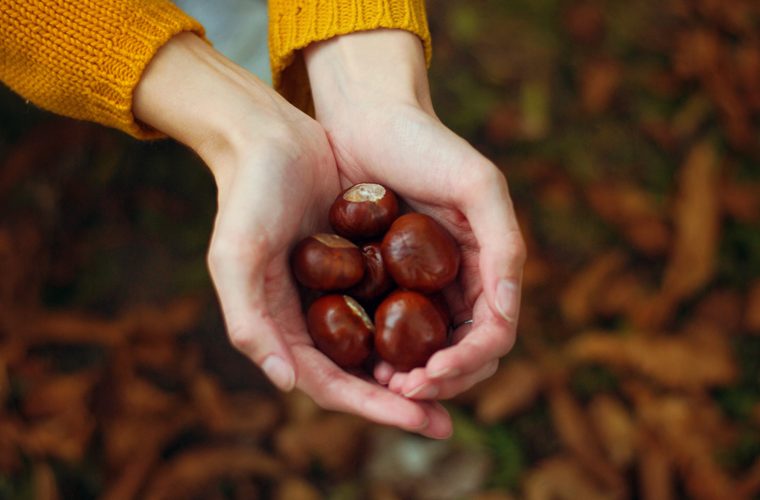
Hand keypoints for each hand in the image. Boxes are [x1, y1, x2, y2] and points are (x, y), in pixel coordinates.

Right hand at [132, 33, 451, 437]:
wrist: (268, 139)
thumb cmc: (248, 196)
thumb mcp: (236, 257)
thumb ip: (250, 321)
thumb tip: (286, 383)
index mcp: (283, 328)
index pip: (331, 385)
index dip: (375, 408)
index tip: (421, 420)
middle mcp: (312, 319)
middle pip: (363, 377)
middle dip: (404, 403)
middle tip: (448, 423)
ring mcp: (339, 293)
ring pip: (382, 348)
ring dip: (416, 371)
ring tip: (457, 384)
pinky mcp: (361, 264)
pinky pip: (394, 305)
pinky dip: (419, 326)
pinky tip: (454, 332)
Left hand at [305, 30, 525, 400]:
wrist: (367, 117)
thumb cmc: (425, 144)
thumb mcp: (476, 185)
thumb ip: (504, 246)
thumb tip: (508, 314)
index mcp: (488, 267)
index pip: (493, 335)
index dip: (467, 362)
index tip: (430, 373)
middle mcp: (458, 282)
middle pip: (463, 353)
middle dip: (440, 380)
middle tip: (402, 388)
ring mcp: (420, 285)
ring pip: (426, 351)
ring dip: (411, 376)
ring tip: (381, 382)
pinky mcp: (382, 279)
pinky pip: (387, 328)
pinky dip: (381, 351)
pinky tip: (362, 358)